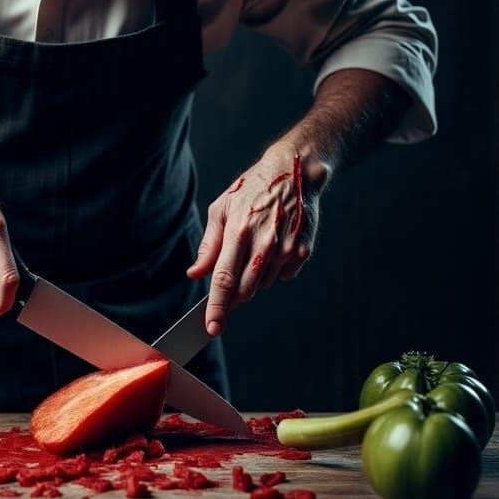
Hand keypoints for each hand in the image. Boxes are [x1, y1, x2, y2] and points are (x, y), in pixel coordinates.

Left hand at [186, 141, 327, 335]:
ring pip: (263, 284)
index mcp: (239, 231)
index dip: (217, 307)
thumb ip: (209, 245)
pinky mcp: (302, 251)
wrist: (294, 171)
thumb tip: (195, 273)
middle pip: (244, 289)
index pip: (224, 280)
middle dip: (232, 297)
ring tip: (252, 250)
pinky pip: (282, 276)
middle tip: (227, 290)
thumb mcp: (221, 209)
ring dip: (252, 279)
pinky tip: (271, 248)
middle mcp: (264, 243)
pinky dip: (272, 271)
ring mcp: (286, 248)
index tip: (212, 328)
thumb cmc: (251, 190)